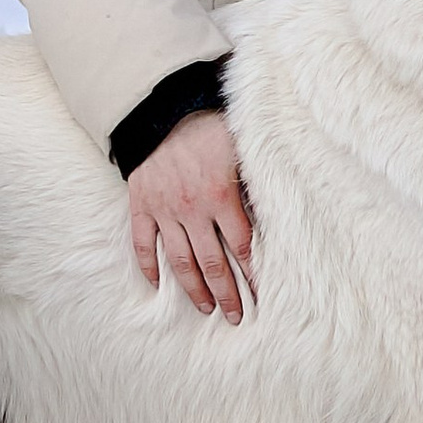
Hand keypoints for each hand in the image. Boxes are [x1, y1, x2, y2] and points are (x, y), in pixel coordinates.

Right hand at [127, 110, 255, 320]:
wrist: (159, 106)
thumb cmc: (207, 121)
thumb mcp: (240, 144)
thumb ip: (255, 177)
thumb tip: (282, 198)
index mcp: (221, 196)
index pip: (242, 246)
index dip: (253, 273)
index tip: (262, 294)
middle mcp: (193, 210)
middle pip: (212, 263)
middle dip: (227, 293)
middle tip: (236, 317)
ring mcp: (164, 209)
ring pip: (181, 260)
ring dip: (193, 288)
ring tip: (205, 308)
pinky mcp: (141, 203)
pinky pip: (143, 242)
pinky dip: (149, 265)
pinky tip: (157, 284)